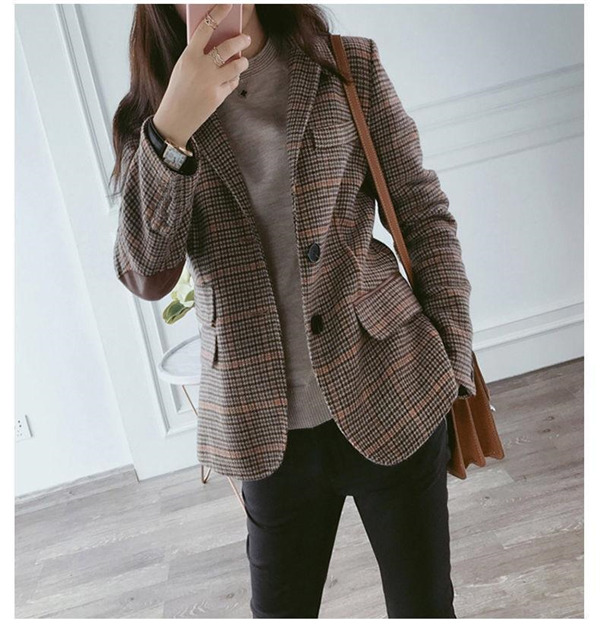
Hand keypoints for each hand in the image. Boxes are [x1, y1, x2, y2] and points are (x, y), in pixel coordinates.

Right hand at [152, 3, 251, 146]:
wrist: (175, 118)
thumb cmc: (179, 89)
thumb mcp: (183, 68)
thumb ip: (199, 55)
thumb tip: (219, 45)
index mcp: (189, 56)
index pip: (205, 28)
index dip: (218, 14)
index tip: (228, 5)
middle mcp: (201, 68)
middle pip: (227, 47)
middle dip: (240, 40)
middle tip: (246, 37)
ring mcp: (211, 82)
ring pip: (236, 66)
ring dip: (242, 62)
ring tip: (243, 60)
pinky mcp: (218, 96)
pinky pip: (232, 83)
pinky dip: (233, 79)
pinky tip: (230, 79)